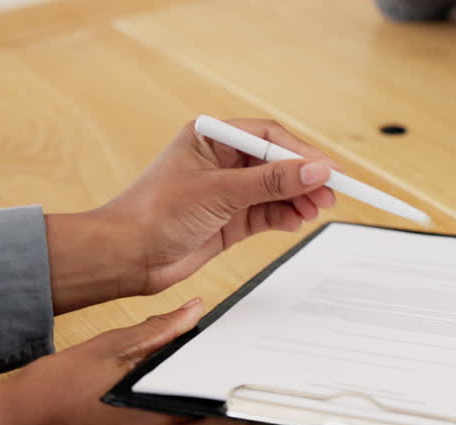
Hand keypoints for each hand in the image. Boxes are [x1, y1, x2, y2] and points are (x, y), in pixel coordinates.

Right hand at [0, 300, 244, 424]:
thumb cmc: (51, 392)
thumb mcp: (108, 349)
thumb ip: (158, 332)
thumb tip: (195, 312)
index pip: (230, 416)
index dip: (242, 389)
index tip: (249, 364)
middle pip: (218, 422)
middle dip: (223, 390)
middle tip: (226, 357)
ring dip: (199, 397)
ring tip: (197, 362)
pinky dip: (176, 405)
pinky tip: (166, 379)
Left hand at [46, 119, 339, 312]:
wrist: (126, 256)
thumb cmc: (154, 214)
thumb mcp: (219, 192)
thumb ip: (271, 182)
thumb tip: (316, 171)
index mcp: (210, 137)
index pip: (268, 137)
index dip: (301, 153)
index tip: (329, 170)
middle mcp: (221, 161)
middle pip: (277, 163)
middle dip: (304, 179)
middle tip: (329, 195)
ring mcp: (227, 192)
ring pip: (276, 190)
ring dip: (298, 200)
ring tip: (314, 211)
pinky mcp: (230, 219)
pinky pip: (268, 213)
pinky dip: (285, 217)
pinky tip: (295, 222)